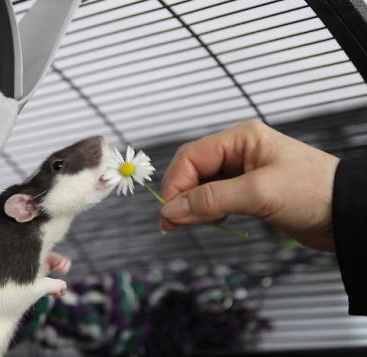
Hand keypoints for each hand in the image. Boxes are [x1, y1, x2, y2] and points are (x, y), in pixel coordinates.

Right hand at [160, 120, 339, 251]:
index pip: (192, 156)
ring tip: (190, 224)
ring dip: (192, 205)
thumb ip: (212, 200)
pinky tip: (212, 222)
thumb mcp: (259, 193)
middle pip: (193, 170)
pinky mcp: (248, 191)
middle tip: (172, 223)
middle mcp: (238, 151)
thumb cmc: (315, 192)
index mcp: (241, 139)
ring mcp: (243, 171)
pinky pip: (216, 198)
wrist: (349, 215)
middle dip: (180, 195)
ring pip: (202, 185)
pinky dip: (208, 211)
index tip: (168, 211)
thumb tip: (173, 210)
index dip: (175, 183)